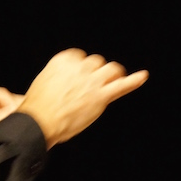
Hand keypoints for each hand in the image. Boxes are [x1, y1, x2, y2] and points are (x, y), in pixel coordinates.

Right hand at [16, 48, 148, 149]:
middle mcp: (79, 67)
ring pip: (110, 69)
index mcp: (63, 60)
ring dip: (112, 74)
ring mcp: (92, 82)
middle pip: (96, 62)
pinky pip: (122, 85)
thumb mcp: (42, 82)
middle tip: (90, 85)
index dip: (80, 68)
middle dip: (95, 72)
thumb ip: (56, 77)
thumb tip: (54, 84)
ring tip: (113, 80)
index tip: (77, 78)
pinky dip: (134, 80)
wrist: (38, 123)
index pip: (80, 56)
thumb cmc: (36, 108)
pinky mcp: (101, 97)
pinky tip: (143, 76)